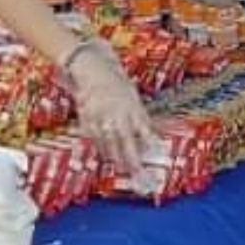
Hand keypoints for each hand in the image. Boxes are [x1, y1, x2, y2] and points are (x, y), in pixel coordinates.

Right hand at [64, 38, 159, 174]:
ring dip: (117, 159)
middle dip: (133, 160)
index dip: (150, 142)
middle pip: (126, 142)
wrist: (93, 69)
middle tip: (139, 174)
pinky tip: (107, 158)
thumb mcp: (132, 96)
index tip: (157, 154)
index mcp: (132, 106)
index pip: (144, 129)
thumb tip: (149, 137)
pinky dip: (102, 149)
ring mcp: (102, 117)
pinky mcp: (88, 119)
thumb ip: (139, 116)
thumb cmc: (117, 83)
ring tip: (124, 170)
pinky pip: (95, 139)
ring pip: (110, 144)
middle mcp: (118, 114)